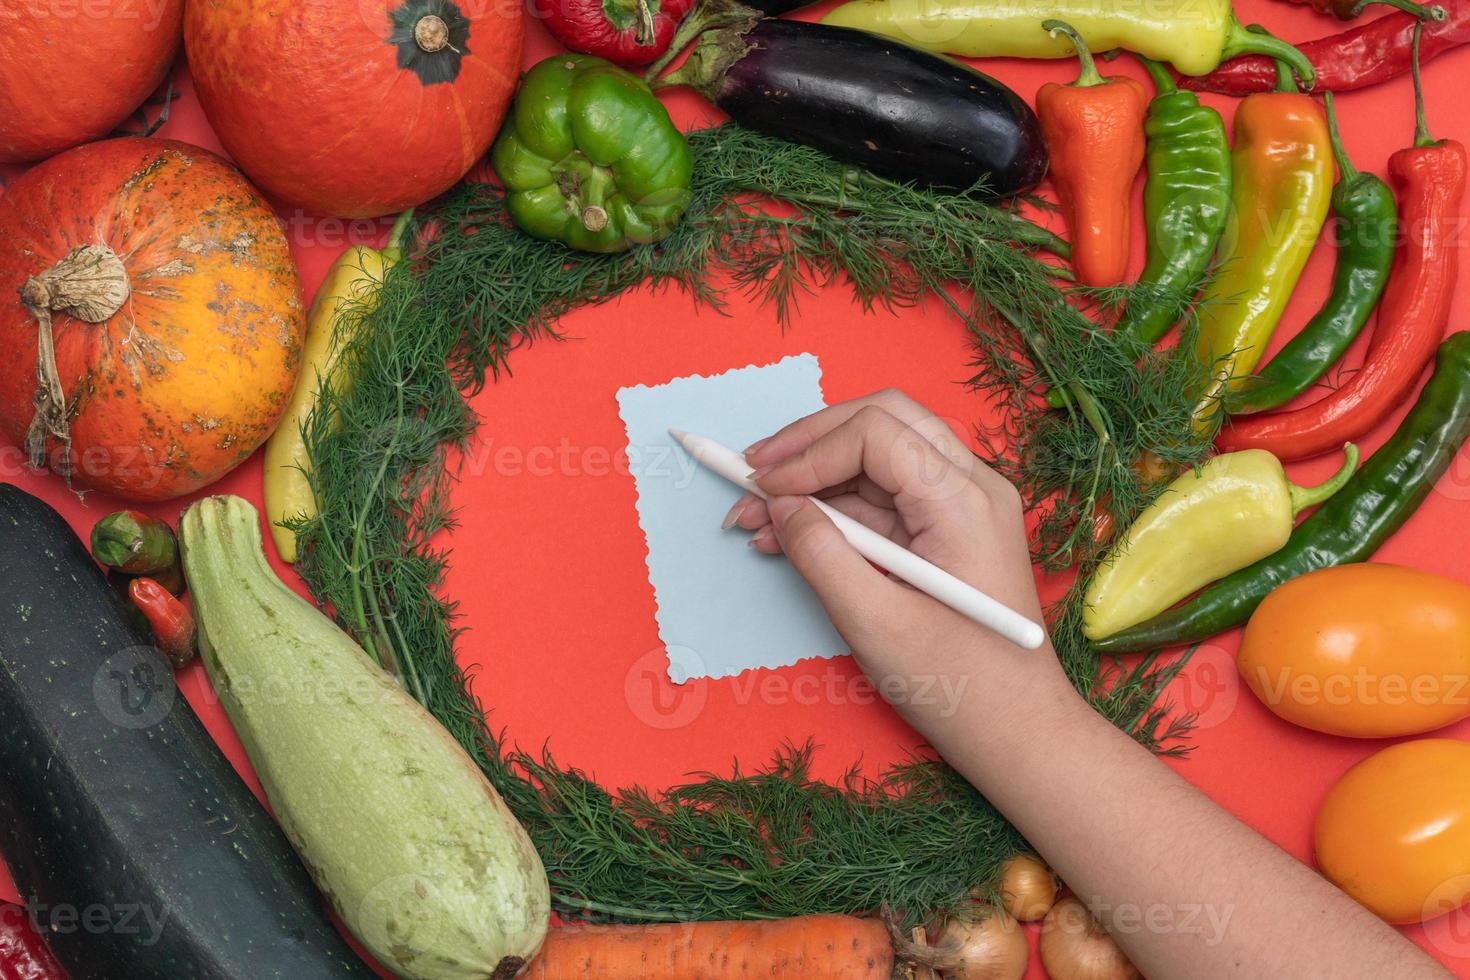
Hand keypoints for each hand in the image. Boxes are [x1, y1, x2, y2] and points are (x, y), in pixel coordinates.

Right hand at [727, 390, 1068, 729]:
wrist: (1017, 731)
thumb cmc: (960, 685)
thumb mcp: (875, 624)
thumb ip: (821, 556)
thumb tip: (777, 505)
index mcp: (965, 501)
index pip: (876, 432)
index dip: (809, 452)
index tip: (760, 486)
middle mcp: (971, 487)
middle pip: (880, 421)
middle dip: (808, 443)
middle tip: (750, 473)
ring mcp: (961, 505)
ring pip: (876, 454)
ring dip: (812, 477)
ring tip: (753, 517)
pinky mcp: (945, 529)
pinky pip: (881, 496)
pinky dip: (831, 508)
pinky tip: (784, 535)